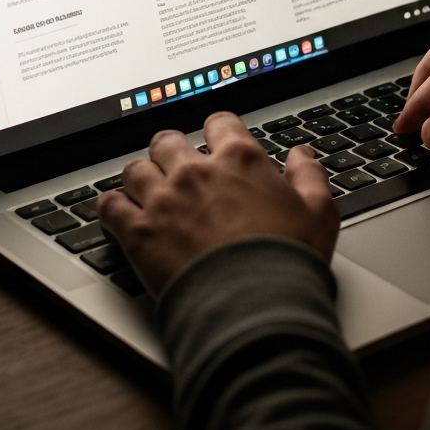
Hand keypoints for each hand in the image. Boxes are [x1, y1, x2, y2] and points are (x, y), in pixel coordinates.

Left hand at [97, 112, 338, 296]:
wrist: (253, 307)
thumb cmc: (288, 261)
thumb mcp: (319, 213)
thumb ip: (309, 176)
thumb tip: (302, 155)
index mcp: (239, 159)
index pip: (219, 122)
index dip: (218, 131)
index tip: (217, 142)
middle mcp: (196, 171)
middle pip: (168, 141)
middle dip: (171, 152)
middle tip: (177, 169)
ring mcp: (163, 199)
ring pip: (135, 169)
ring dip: (141, 178)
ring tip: (148, 193)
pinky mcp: (138, 232)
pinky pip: (110, 205)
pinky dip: (112, 207)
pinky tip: (119, 214)